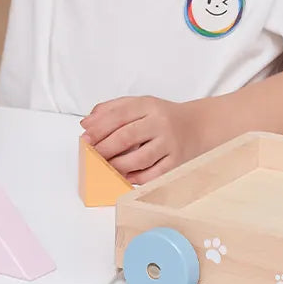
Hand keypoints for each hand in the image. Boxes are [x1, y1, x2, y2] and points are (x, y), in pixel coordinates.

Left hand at [79, 96, 203, 183]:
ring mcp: (170, 144)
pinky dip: (136, 179)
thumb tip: (86, 123)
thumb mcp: (139, 104)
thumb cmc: (161, 116)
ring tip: (106, 167)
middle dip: (105, 148)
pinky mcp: (176, 162)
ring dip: (118, 165)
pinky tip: (125, 178)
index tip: (85, 137)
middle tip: (92, 155)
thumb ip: (111, 109)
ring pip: (140, 158)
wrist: (197, 126)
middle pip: (127, 136)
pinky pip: (154, 175)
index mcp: (148, 105)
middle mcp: (160, 123)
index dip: (99, 127)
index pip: (119, 114)